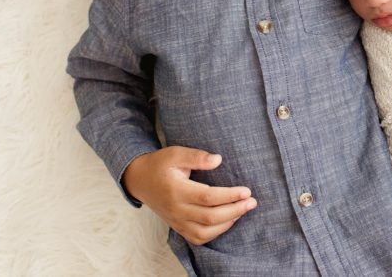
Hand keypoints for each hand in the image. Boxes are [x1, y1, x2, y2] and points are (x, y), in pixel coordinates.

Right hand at [122, 146, 256, 244]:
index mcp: (176, 190)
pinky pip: (198, 238)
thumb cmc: (160, 164)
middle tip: (252, 202)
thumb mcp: (175, 153)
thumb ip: (196, 156)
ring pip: (205, 232)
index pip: (208, 197)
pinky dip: (215, 233)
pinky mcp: (177, 227)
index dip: (230, 195)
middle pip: (210, 217)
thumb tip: (218, 159)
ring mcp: (176, 221)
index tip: (247, 191)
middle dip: (235, 211)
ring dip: (227, 224)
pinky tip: (227, 221)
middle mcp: (176, 209)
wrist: (139, 180)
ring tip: (241, 210)